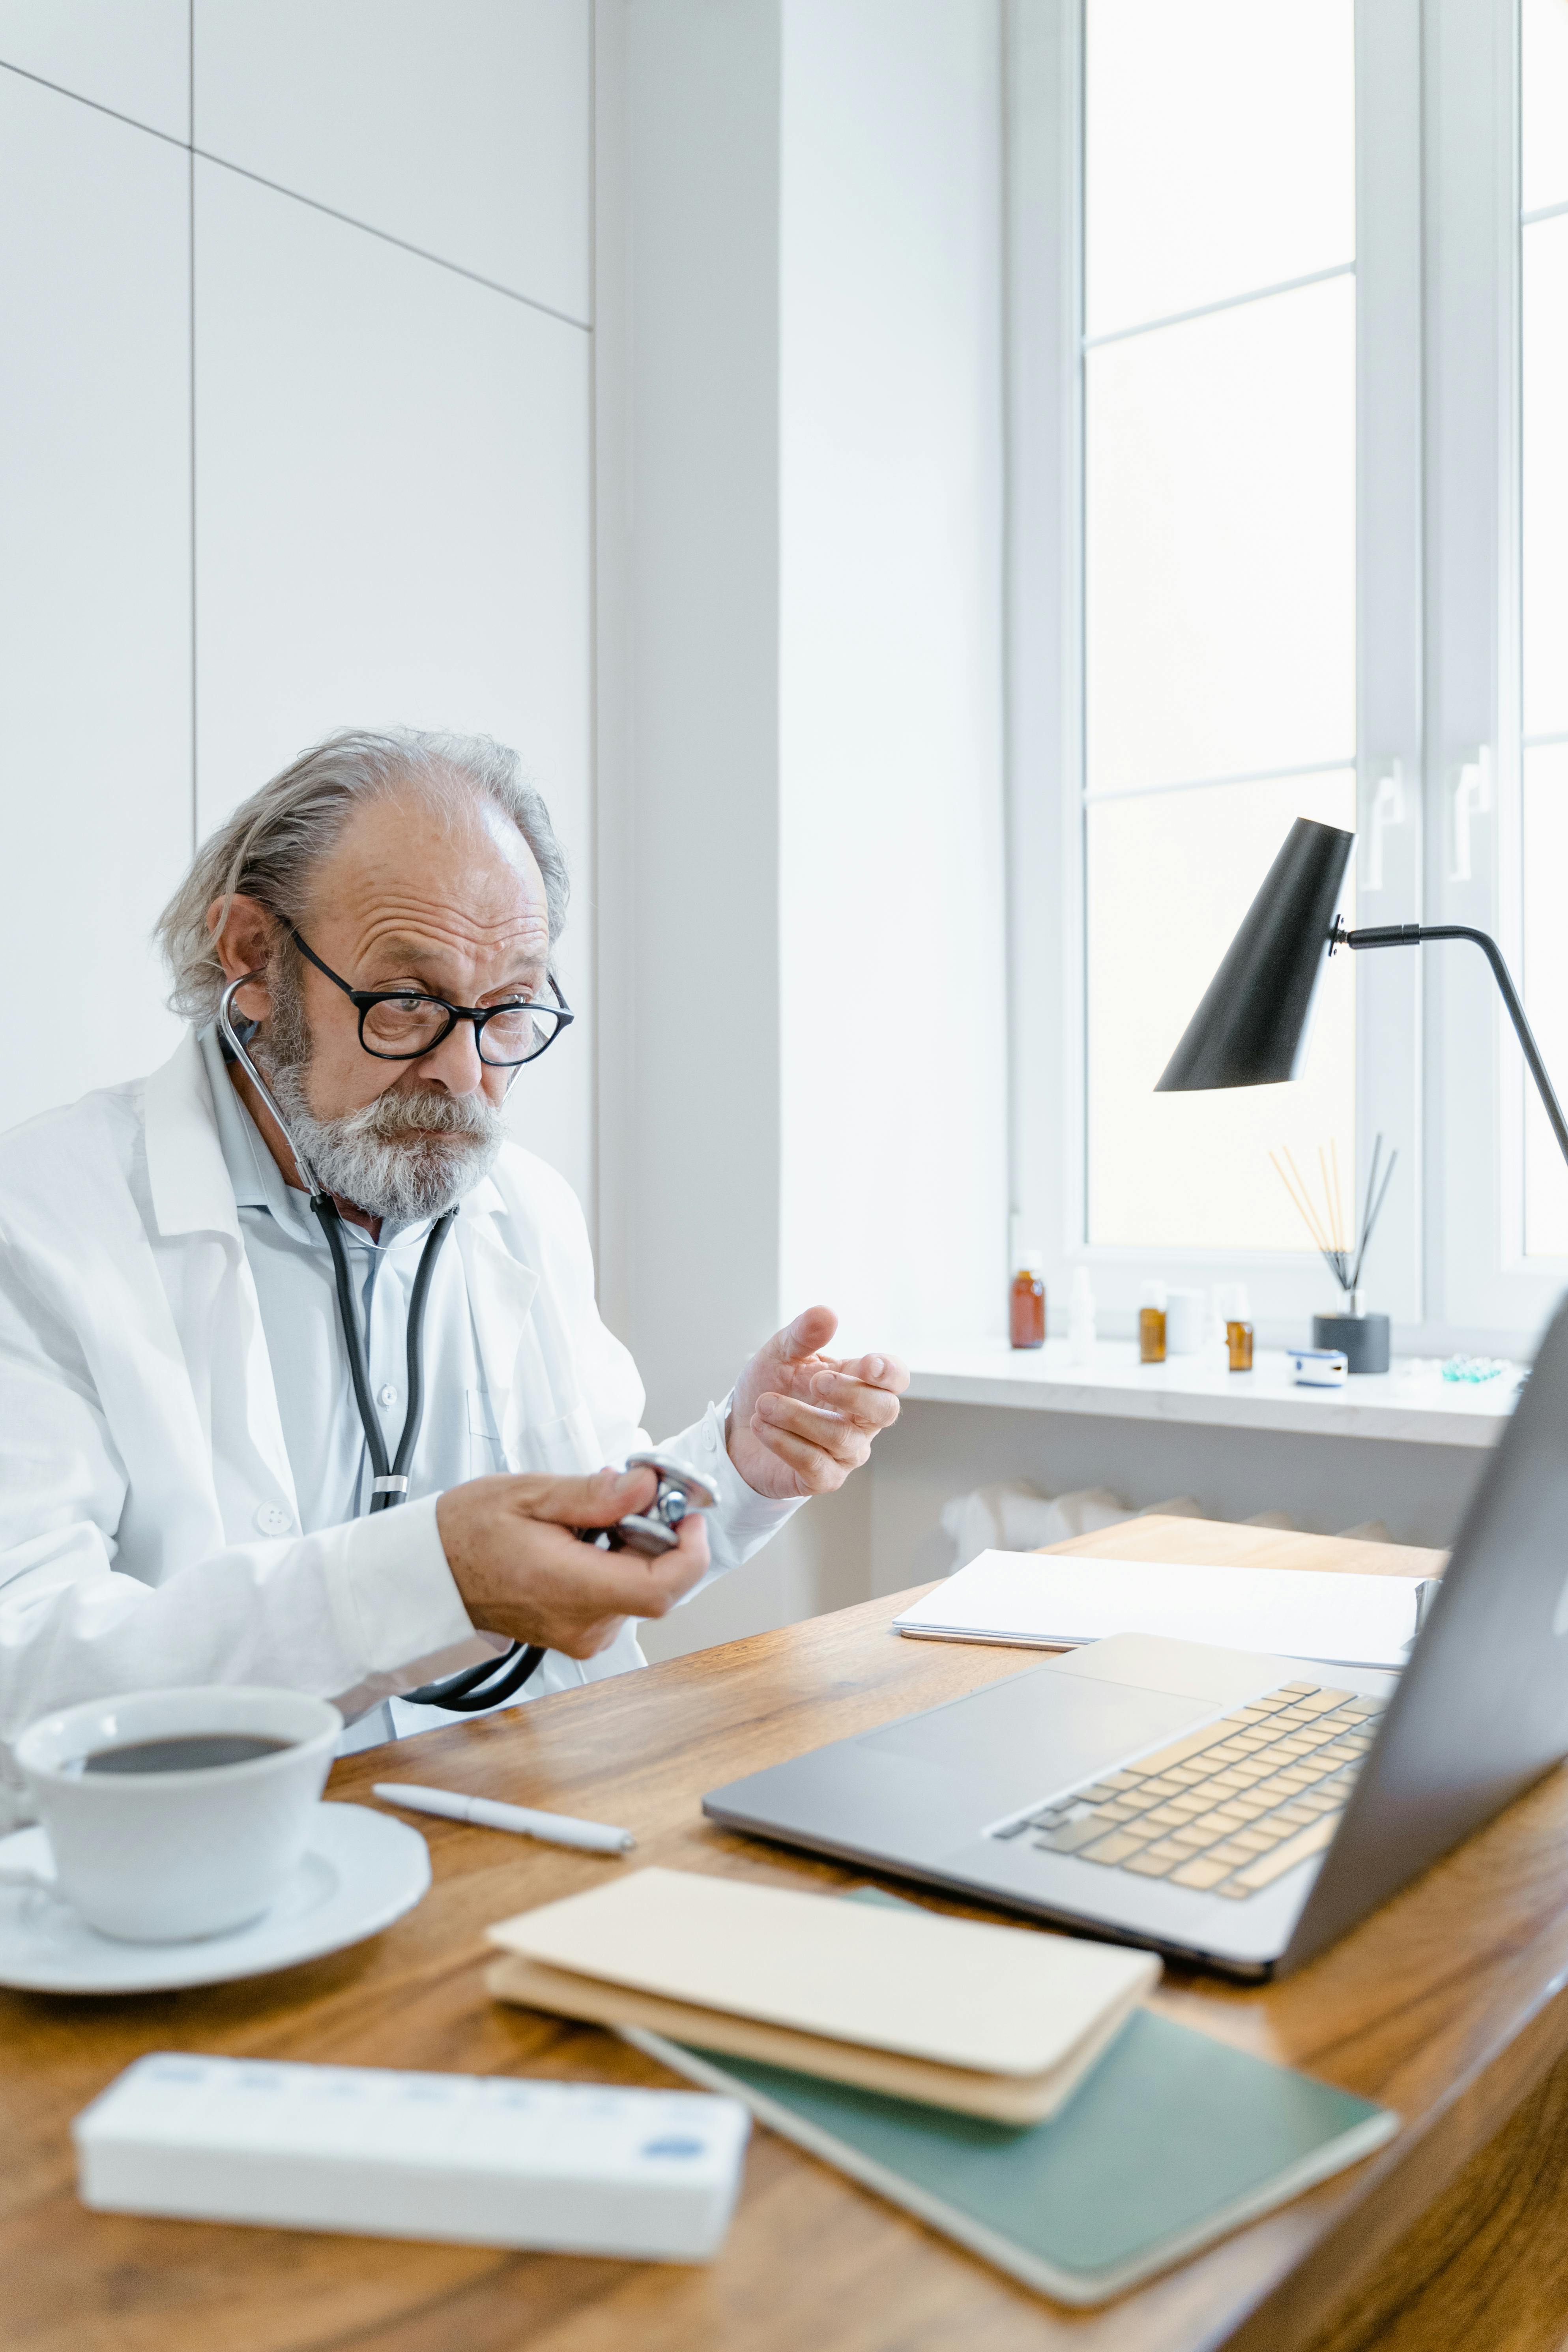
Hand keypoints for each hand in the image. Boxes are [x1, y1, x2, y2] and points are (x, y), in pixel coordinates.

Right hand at [435, 1465, 708, 1657]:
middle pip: (658, 1585)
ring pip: (642, 1589)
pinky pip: (621, 1597)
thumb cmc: (468, 1532)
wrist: (432, 1574)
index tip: (684, 1512)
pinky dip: (620, 1563)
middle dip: (658, 1535)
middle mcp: (581, 1624)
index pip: (660, 1588)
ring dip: (637, 1547)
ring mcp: (582, 1635)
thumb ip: (595, 1495)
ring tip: (596, 1517)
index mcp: (568, 1588)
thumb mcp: (530, 1495)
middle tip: (631, 1496)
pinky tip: (590, 1540)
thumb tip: (646, 1488)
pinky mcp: (581, 1634)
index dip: (688, 1548)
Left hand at [728, 1306, 906, 1498]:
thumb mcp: (780, 1353)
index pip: (895, 1378)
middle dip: (852, 1394)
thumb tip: (826, 1313)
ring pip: (841, 1437)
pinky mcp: (823, 1478)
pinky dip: (784, 1441)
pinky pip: (814, 1463)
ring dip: (797, 1416)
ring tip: (764, 1404)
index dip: (890, 1372)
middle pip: (884, 1411)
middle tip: (815, 1380)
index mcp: (858, 1383)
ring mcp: (845, 1452)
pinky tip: (761, 1425)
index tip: (868, 1364)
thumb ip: (803, 1334)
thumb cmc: (770, 1387)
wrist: (738, 1428)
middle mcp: (860, 1420)